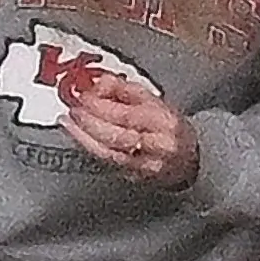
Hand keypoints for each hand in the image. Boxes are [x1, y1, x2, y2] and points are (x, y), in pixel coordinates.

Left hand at [62, 73, 198, 189]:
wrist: (191, 159)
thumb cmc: (170, 128)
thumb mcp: (155, 100)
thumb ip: (125, 90)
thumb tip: (99, 83)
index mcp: (164, 121)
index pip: (128, 114)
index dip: (102, 106)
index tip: (84, 96)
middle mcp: (156, 145)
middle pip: (117, 135)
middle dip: (90, 121)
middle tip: (73, 109)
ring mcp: (146, 164)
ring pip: (109, 152)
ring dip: (83, 135)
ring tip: (69, 121)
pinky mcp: (134, 177)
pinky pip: (108, 161)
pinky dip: (89, 147)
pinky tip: (78, 137)